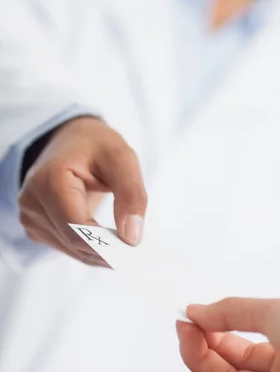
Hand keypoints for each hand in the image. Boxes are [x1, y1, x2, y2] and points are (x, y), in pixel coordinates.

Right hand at [18, 116, 146, 266]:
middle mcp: (32, 200)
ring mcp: (29, 216)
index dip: (105, 243)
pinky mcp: (35, 226)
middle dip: (107, 249)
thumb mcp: (122, 158)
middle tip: (138, 250)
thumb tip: (132, 237)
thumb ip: (131, 194)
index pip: (76, 227)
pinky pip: (66, 247)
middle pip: (73, 242)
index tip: (134, 249)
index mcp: (50, 179)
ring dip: (99, 251)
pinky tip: (106, 237)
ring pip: (70, 249)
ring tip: (125, 240)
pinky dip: (89, 247)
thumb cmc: (96, 146)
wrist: (71, 140)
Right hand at [177, 298, 279, 371]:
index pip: (236, 343)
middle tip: (185, 326)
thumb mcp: (278, 313)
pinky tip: (201, 351)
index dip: (210, 328)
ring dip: (201, 356)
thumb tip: (197, 308)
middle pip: (224, 364)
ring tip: (189, 334)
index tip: (188, 315)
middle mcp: (277, 371)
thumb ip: (234, 312)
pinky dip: (212, 369)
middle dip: (199, 344)